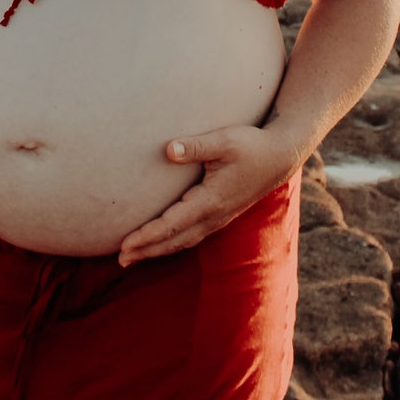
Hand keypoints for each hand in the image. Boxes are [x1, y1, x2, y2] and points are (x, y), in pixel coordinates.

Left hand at [117, 122, 300, 265]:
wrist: (280, 157)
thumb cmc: (251, 146)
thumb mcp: (224, 141)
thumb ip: (195, 146)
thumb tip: (168, 150)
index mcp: (211, 201)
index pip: (172, 224)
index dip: (147, 235)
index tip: (125, 244)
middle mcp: (214, 216)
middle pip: (174, 240)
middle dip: (147, 250)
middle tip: (120, 259)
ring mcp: (218, 219)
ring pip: (183, 241)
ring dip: (157, 250)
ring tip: (132, 257)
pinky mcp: (220, 215)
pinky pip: (191, 236)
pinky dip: (172, 244)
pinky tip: (160, 244)